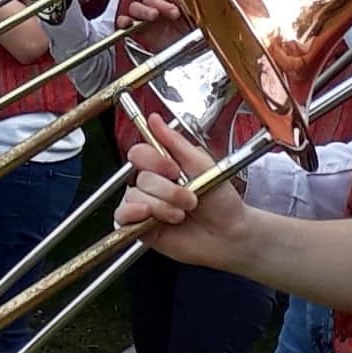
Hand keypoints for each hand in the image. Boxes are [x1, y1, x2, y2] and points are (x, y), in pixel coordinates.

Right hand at [114, 114, 247, 269]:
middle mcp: (152, 184)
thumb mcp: (202, 164)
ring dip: (162, 206)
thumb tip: (154, 118)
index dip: (155, 160)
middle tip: (190, 200)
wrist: (229, 234)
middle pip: (141, 177)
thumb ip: (175, 142)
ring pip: (134, 196)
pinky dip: (133, 214)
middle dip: (169, 190)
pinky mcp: (140, 227)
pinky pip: (122, 216)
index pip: (140, 152)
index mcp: (164, 165)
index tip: (174, 169)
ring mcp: (145, 205)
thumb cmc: (221, 201)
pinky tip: (150, 217)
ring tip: (181, 215)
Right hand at [117, 0, 192, 50]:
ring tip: (154, 16)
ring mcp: (146, 18)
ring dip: (144, 9)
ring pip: (135, 6)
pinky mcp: (138, 31)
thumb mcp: (197, 15)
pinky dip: (124, 21)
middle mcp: (157, 6)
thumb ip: (191, 4)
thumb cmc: (196, 33)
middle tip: (173, 12)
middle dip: (159, 1)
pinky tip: (128, 23)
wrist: (192, 54)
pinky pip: (124, 22)